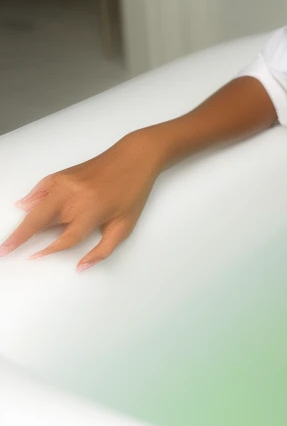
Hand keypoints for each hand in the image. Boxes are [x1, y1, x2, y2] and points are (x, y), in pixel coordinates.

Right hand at [0, 132, 163, 271]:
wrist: (135, 158)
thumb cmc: (133, 193)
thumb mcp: (125, 226)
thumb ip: (103, 250)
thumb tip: (81, 267)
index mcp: (91, 212)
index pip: (64, 238)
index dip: (49, 250)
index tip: (33, 257)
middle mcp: (74, 197)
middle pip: (40, 222)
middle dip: (19, 238)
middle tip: (3, 250)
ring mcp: (66, 183)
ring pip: (37, 207)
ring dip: (23, 222)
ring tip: (11, 238)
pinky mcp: (63, 175)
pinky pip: (41, 189)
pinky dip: (31, 199)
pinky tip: (22, 207)